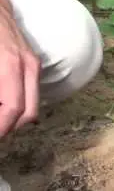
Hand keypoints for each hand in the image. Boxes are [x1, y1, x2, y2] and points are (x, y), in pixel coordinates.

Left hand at [0, 0, 40, 137]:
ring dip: (13, 117)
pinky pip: (29, 92)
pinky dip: (16, 104)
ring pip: (31, 104)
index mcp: (11, 67)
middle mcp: (28, 68)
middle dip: (9, 128)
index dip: (2, 128)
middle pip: (28, 113)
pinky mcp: (31, 61)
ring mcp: (33, 64)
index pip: (14, 110)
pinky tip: (2, 103)